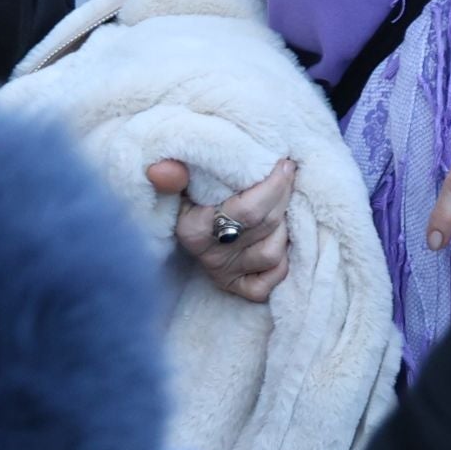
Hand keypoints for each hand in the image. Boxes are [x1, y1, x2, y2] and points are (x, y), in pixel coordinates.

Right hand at [154, 154, 296, 304]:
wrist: (178, 216)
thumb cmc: (185, 190)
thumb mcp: (179, 180)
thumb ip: (174, 174)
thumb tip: (161, 170)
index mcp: (194, 229)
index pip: (247, 210)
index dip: (274, 186)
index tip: (284, 163)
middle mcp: (210, 255)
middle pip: (264, 225)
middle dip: (283, 196)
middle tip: (288, 173)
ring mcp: (224, 273)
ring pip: (272, 253)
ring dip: (284, 226)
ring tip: (280, 203)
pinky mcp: (236, 287)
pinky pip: (270, 281)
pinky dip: (281, 264)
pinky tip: (277, 239)